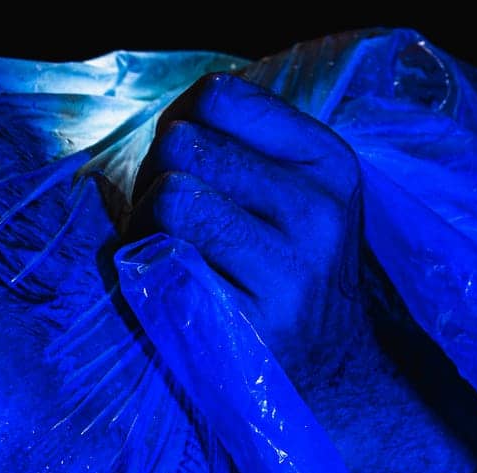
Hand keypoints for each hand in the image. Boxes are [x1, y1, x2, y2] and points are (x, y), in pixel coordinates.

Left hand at [129, 72, 366, 363]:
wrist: (332, 372)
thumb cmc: (290, 274)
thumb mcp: (296, 196)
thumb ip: (243, 148)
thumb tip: (167, 125)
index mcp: (327, 163)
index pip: (219, 97)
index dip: (179, 123)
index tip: (182, 164)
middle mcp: (316, 210)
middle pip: (183, 145)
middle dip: (154, 176)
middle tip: (164, 217)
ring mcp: (287, 269)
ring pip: (171, 198)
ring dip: (143, 221)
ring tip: (161, 247)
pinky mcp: (250, 321)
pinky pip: (164, 263)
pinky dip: (145, 268)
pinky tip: (163, 282)